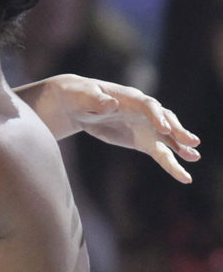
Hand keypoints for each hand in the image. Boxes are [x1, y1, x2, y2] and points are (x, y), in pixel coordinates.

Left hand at [26, 74, 199, 181]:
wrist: (78, 104)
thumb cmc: (80, 96)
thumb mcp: (84, 97)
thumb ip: (98, 101)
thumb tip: (110, 104)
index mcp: (131, 98)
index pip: (149, 106)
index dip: (156, 116)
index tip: (163, 128)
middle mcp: (143, 112)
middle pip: (165, 120)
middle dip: (177, 131)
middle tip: (191, 143)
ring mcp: (145, 126)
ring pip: (166, 138)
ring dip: (180, 148)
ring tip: (194, 158)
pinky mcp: (142, 141)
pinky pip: (159, 152)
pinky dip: (170, 162)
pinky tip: (182, 174)